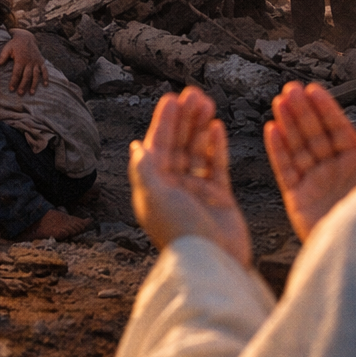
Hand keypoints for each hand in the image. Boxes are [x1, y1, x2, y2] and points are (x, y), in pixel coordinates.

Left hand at [0, 29, 48, 93]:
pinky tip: (45, 85)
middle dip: (23, 85)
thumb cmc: (15, 44)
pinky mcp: (41, 61)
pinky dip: (45, 77)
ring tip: (31, 93)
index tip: (11, 89)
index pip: (17, 73)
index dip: (14, 81)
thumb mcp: (7, 47)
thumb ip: (2, 56)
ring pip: (36, 75)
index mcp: (20, 59)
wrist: (26, 37)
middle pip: (26, 76)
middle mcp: (29, 62)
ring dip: (34, 84)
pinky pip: (44, 70)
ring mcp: (36, 62)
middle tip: (20, 93)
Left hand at [129, 88, 251, 268]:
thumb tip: (136, 146)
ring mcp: (197, 192)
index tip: (172, 99)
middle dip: (185, 119)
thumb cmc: (181, 232)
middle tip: (195, 94)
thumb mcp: (154, 197)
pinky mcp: (219, 198)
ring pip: (197, 151)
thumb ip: (145, 169)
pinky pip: (216, 165)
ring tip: (207, 103)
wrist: (214, 263)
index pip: (157, 147)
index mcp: (153, 188)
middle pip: (178, 145)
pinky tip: (217, 127)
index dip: (164, 123)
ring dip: (200, 127)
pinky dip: (216, 146)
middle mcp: (173, 188)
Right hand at [265, 83, 355, 242]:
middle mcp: (334, 170)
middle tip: (290, 90)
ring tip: (279, 103)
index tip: (313, 90)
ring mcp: (316, 183)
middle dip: (302, 111)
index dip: (325, 108)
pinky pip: (285, 171)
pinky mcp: (299, 200)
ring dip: (288, 124)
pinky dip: (278, 151)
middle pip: (314, 134)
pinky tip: (272, 131)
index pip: (338, 128)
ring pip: (298, 147)